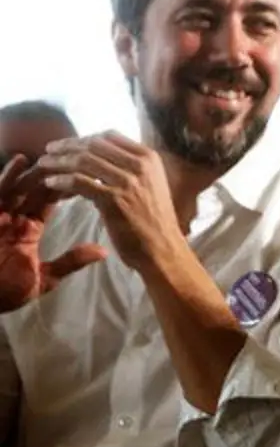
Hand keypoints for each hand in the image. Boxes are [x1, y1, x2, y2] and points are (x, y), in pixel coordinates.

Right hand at [0, 156, 106, 310]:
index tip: (86, 171)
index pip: (51, 200)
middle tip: (75, 156)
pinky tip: (22, 161)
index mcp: (28, 229)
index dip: (68, 185)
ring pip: (20, 185)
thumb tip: (103, 252)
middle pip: (36, 187)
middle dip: (55, 172)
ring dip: (37, 170)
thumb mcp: (43, 278)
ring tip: (57, 154)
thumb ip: (70, 262)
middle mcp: (13, 217)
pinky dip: (8, 176)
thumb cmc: (5, 292)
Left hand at [35, 132, 184, 274]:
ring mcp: (127, 182)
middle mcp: (140, 165)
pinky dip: (61, 180)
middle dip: (68, 145)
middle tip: (49, 150)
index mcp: (149, 158)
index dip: (85, 137)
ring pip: (84, 161)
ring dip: (59, 161)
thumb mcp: (151, 183)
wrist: (162, 247)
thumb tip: (102, 155)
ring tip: (44, 164)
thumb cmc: (154, 218)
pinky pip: (79, 182)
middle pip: (94, 145)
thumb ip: (132, 167)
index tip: (69, 144)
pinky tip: (50, 182)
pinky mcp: (113, 200)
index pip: (110, 135)